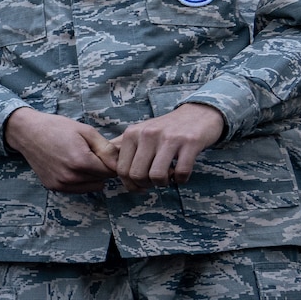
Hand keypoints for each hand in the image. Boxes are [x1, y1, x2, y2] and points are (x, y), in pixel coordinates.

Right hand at [4, 107, 118, 192]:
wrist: (28, 132)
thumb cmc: (57, 128)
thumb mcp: (86, 131)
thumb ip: (106, 148)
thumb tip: (120, 163)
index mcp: (81, 162)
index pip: (111, 171)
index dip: (112, 161)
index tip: (106, 153)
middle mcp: (70, 177)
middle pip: (102, 179)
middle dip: (102, 168)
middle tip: (92, 154)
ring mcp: (61, 184)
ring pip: (92, 186)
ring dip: (92, 176)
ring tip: (82, 160)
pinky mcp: (53, 187)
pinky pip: (78, 189)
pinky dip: (80, 180)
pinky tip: (71, 166)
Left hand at [107, 103, 224, 189]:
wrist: (199, 113)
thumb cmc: (166, 129)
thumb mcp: (140, 132)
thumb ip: (121, 146)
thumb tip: (101, 163)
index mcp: (132, 133)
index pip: (121, 169)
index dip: (129, 184)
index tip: (140, 186)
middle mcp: (148, 134)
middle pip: (136, 175)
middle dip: (146, 185)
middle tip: (155, 182)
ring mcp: (169, 138)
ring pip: (156, 176)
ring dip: (163, 183)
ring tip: (168, 178)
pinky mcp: (190, 142)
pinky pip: (181, 173)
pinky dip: (181, 180)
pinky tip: (181, 174)